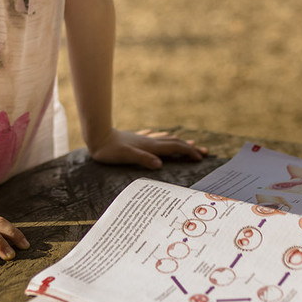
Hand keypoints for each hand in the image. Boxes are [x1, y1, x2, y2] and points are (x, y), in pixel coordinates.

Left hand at [88, 128, 206, 168]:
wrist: (98, 136)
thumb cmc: (110, 151)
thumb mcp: (127, 157)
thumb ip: (143, 159)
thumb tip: (160, 164)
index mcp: (150, 147)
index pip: (175, 147)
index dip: (189, 152)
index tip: (201, 158)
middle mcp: (150, 141)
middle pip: (175, 143)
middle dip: (190, 148)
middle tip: (204, 152)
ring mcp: (144, 139)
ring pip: (166, 139)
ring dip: (180, 142)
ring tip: (189, 144)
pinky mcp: (136, 139)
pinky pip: (155, 137)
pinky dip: (164, 138)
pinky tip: (162, 136)